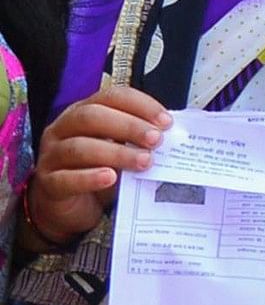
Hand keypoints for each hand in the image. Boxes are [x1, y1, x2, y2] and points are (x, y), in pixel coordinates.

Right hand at [24, 85, 169, 246]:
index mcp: (83, 113)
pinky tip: (110, 178)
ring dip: (116, 153)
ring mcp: (52, 155)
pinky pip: (66, 178)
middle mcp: (63, 129)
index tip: (166, 121)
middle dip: (128, 126)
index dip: (139, 105)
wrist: (70, 207)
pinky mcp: (49, 183)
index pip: (109, 97)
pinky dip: (89, 178)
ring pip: (79, 147)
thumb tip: (175, 137)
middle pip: (91, 117)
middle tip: (156, 140)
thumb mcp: (120, 151)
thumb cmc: (98, 171)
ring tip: (144, 161)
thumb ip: (139, 141)